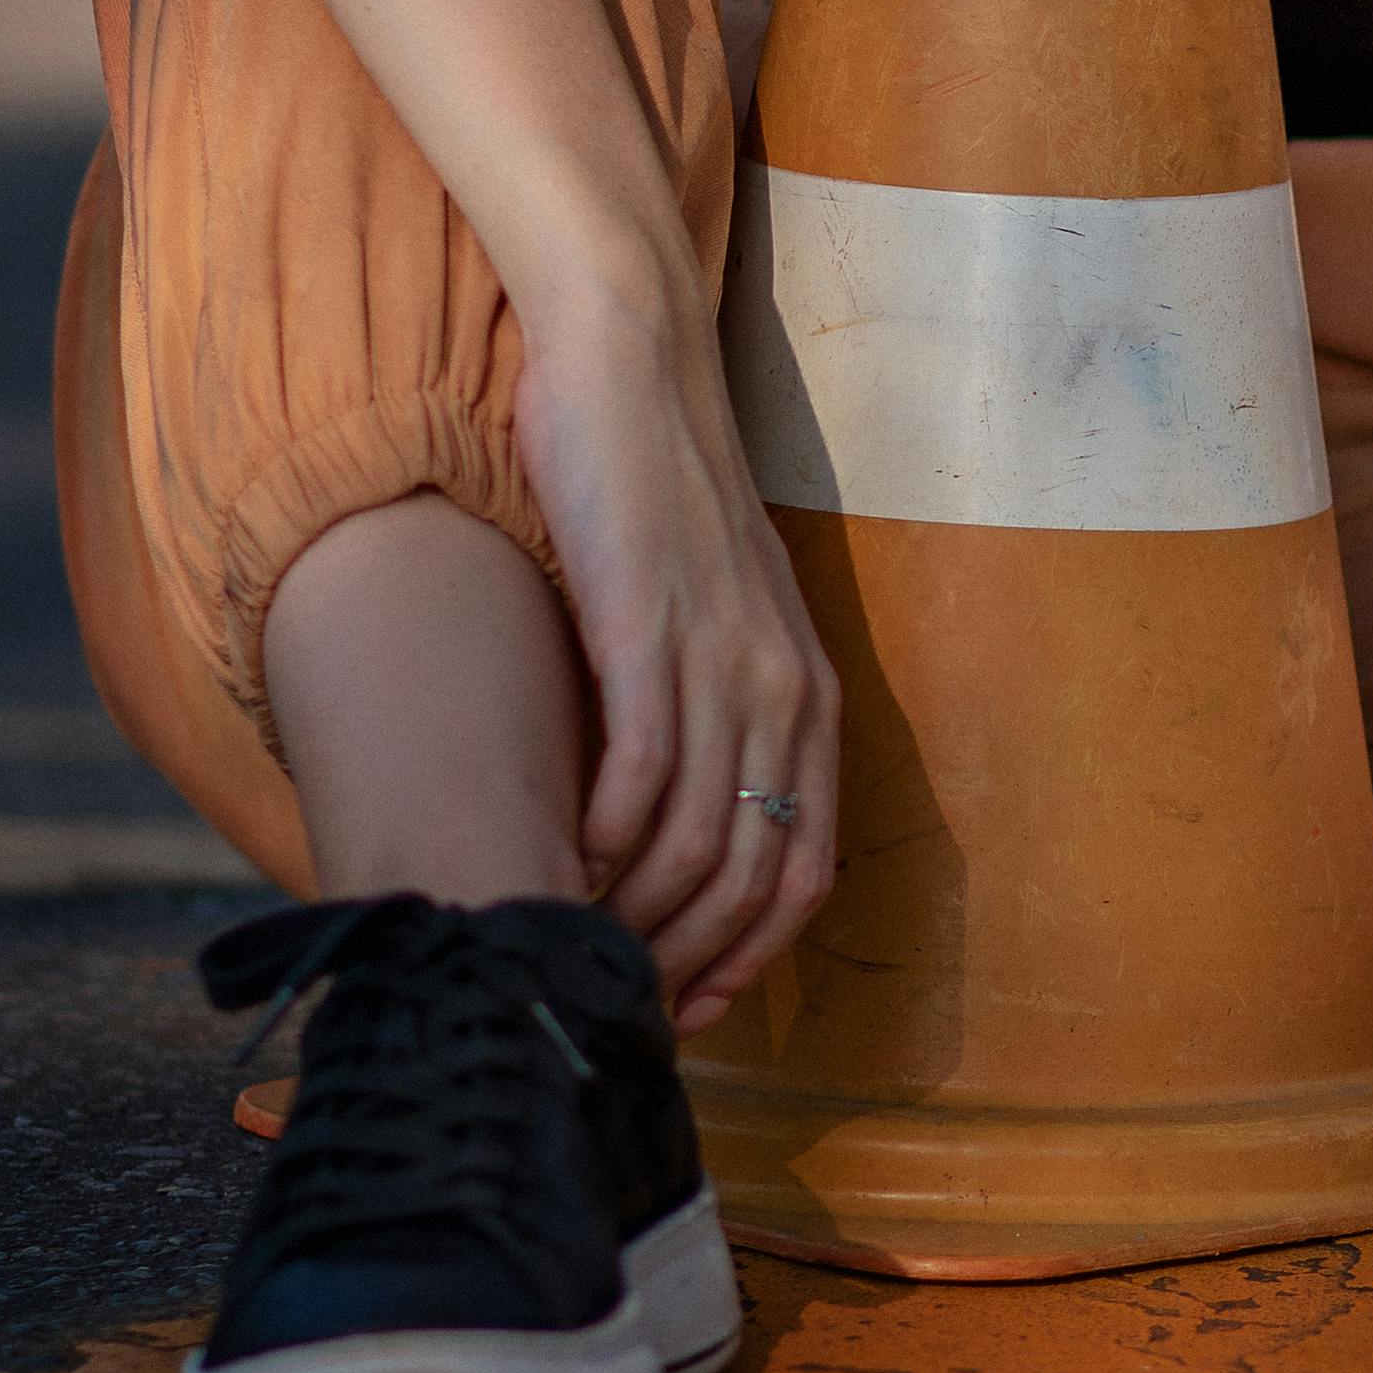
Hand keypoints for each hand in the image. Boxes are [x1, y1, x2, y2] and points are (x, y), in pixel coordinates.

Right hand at [510, 281, 842, 1027]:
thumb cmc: (654, 493)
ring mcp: (721, 654)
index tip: (686, 1006)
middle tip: (619, 995)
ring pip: (696, 837)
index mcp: (809, 694)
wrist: (629, 366)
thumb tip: (664, 816)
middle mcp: (783, 684)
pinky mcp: (648, 622)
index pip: (804, 871)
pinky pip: (639, 768)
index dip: (750, 957)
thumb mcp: (711, 615)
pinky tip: (563, 854)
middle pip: (752, 876)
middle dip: (688, 958)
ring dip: (633, 909)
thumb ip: (707, 707)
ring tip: (574, 935)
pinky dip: (602, 833)